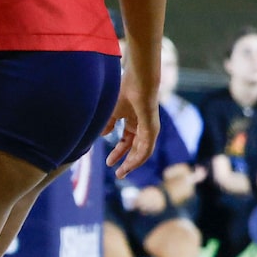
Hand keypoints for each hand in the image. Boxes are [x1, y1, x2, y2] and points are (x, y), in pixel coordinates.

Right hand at [105, 62, 156, 176]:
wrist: (138, 82)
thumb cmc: (124, 92)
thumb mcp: (112, 112)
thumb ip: (108, 124)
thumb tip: (104, 135)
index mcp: (134, 122)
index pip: (127, 142)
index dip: (118, 153)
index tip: (108, 163)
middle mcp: (143, 127)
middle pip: (135, 149)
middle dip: (126, 162)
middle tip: (118, 174)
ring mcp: (150, 129)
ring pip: (142, 152)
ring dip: (133, 164)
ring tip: (122, 173)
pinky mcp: (152, 129)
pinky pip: (147, 148)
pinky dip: (139, 157)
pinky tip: (131, 164)